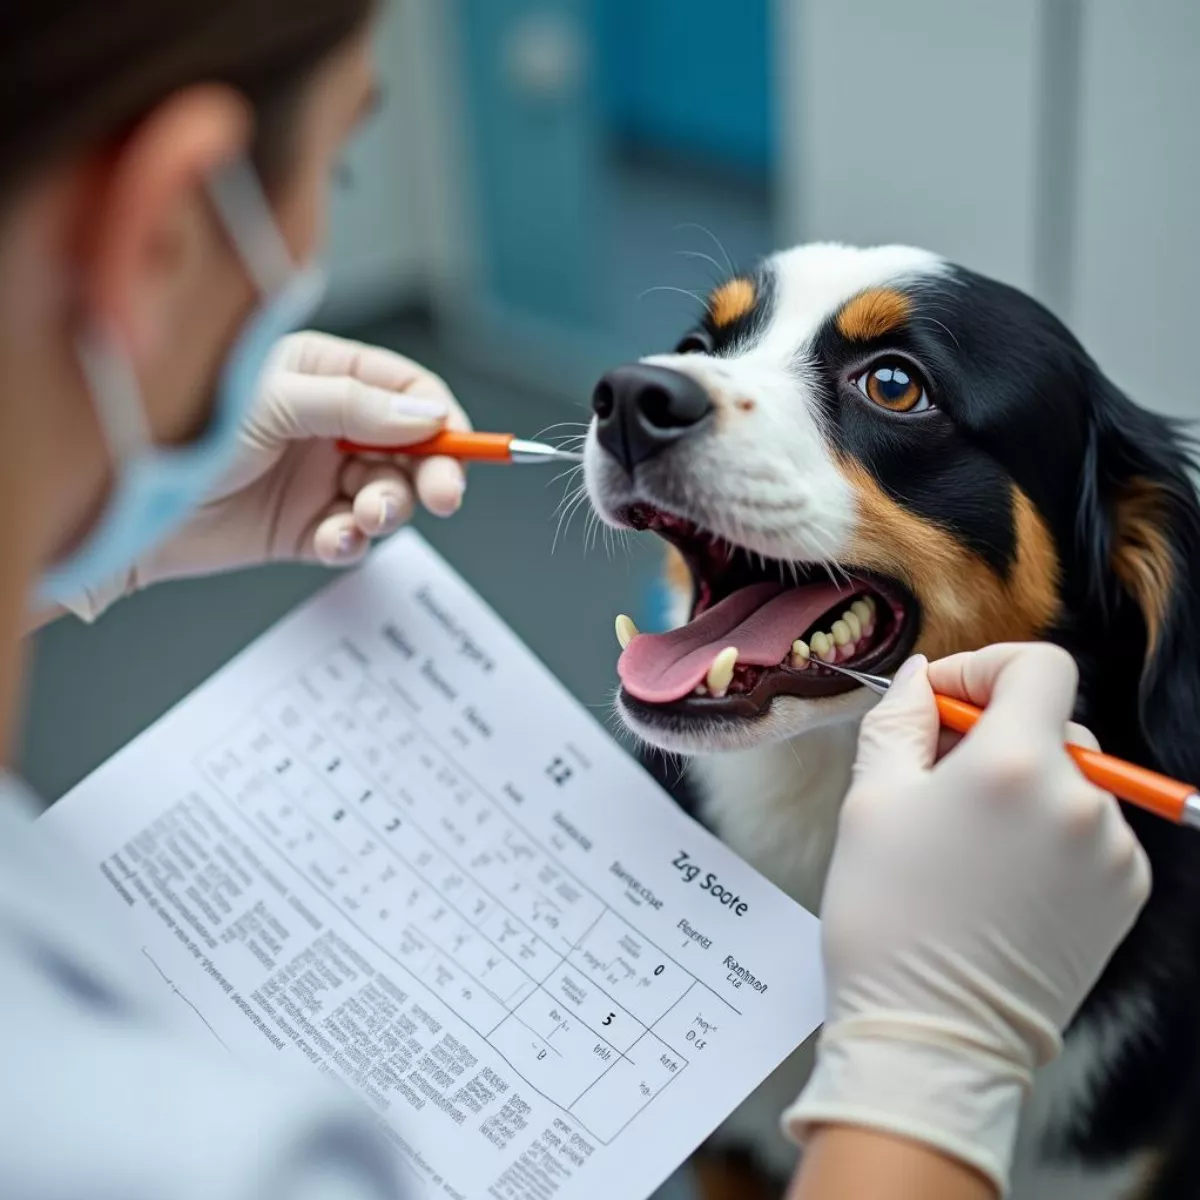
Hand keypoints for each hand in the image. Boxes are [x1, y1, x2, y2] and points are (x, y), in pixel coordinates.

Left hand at [65, 331, 470, 620]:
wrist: (131, 510)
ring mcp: (320, 478)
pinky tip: (331, 538)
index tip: (454, 446)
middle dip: (431, 472)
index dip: (440, 419)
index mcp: (325, 376)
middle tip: (440, 495)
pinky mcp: (306, 528)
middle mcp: (329, 426)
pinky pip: (354, 538)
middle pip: (412, 449)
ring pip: (389, 496)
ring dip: (388, 509)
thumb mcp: (277, 402)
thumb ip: (356, 406)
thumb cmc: (184, 432)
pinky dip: (352, 542)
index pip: (407, 391)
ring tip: (363, 516)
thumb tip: (426, 415)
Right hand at [783, 644, 1150, 1193]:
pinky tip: (1002, 876)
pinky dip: (1051, 832)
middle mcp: (1081, 799)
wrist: (934, 1036)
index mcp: (1016, 764)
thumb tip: (922, 677)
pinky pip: (1091, 831)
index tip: (944, 701)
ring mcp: (1112, 851)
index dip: (987, 668)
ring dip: (1024, 785)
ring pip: (1072, 779)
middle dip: (995, 732)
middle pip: (1052, 722)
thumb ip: (900, 720)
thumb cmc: (888, 916)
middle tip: (937, 776)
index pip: (1039, 665)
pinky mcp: (1124, 895)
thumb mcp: (871, 800)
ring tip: (968, 840)